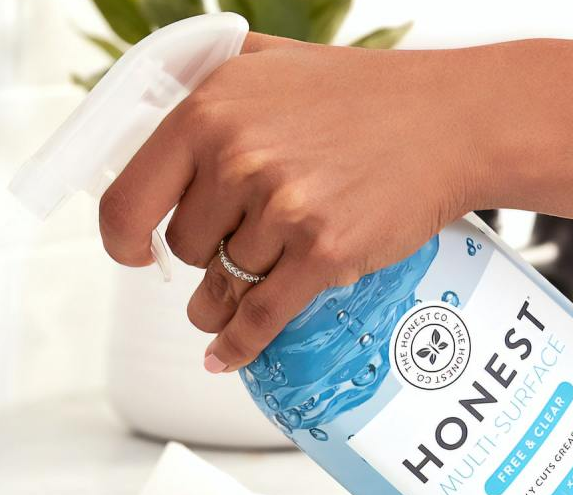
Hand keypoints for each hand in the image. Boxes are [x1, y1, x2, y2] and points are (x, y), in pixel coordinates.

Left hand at [97, 34, 500, 372]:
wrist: (450, 121)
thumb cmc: (360, 92)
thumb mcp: (266, 60)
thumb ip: (203, 81)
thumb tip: (144, 106)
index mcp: (209, 112)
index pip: (128, 201)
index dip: (123, 239)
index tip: (135, 252)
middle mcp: (239, 159)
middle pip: (182, 246)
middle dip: (202, 251)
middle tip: (236, 239)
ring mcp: (283, 210)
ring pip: (222, 283)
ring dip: (223, 298)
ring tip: (236, 292)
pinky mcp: (324, 253)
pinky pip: (261, 317)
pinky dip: (238, 344)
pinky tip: (224, 356)